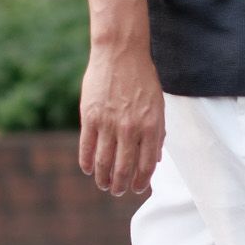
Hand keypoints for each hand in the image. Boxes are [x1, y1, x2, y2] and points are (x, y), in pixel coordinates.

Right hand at [78, 40, 164, 196]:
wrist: (121, 53)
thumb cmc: (143, 79)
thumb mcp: (158, 106)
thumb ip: (158, 134)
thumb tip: (155, 161)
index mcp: (151, 127)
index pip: (146, 166)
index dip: (141, 182)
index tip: (137, 188)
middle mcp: (130, 128)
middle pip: (124, 169)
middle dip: (121, 185)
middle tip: (118, 191)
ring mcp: (109, 123)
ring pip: (104, 162)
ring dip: (103, 179)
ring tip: (103, 185)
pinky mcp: (90, 116)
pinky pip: (86, 147)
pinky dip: (86, 162)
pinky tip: (87, 169)